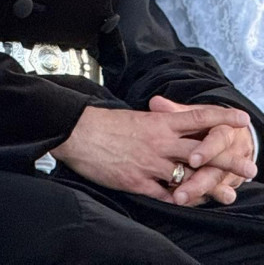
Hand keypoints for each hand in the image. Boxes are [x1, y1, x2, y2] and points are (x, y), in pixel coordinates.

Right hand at [52, 103, 253, 201]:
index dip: (221, 117)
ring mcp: (150, 164)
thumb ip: (155, 122)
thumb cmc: (100, 122)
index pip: (197, 117)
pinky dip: (179, 199)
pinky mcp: (137, 182)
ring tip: (229, 195)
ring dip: (211, 187)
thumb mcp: (133, 117)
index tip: (241, 119)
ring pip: (189, 178)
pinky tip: (188, 203)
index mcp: (157, 122)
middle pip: (203, 151)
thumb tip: (169, 121)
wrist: (73, 131)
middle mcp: (159, 143)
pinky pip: (165, 194)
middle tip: (250, 167)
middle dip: (229, 160)